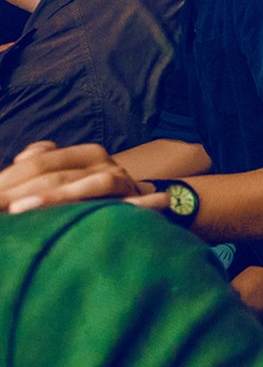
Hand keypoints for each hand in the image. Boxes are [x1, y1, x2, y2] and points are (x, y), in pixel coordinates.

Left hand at [0, 141, 165, 214]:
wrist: (146, 202)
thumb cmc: (95, 194)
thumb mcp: (71, 174)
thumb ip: (46, 162)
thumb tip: (22, 157)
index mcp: (85, 153)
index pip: (40, 161)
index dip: (9, 177)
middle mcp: (104, 162)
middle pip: (55, 174)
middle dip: (17, 192)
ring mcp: (121, 182)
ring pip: (85, 186)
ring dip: (51, 198)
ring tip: (19, 210)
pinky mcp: (139, 202)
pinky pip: (126, 203)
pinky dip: (116, 205)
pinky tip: (90, 212)